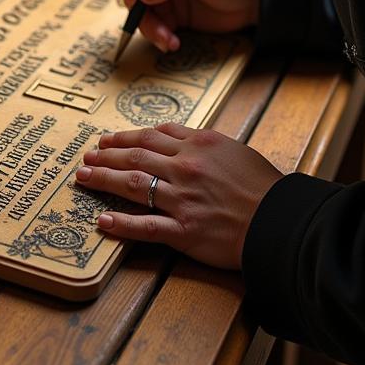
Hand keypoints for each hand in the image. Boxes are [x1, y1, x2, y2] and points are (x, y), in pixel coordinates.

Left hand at [75, 123, 282, 268]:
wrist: (281, 221)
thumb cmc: (263, 186)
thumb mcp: (234, 149)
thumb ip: (201, 141)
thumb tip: (172, 133)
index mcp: (199, 145)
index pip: (151, 136)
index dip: (124, 137)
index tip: (106, 140)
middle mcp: (186, 168)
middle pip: (136, 157)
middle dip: (106, 156)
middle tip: (86, 157)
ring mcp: (183, 199)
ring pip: (134, 185)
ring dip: (104, 180)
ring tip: (84, 178)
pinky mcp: (185, 231)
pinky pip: (146, 226)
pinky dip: (121, 224)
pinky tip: (102, 221)